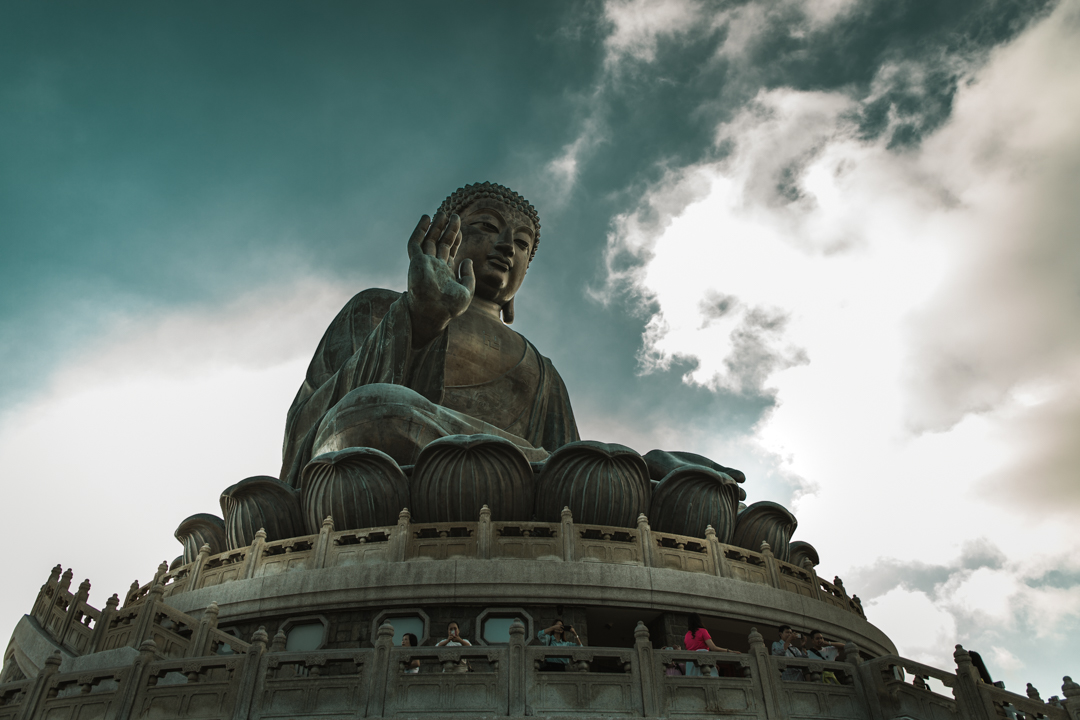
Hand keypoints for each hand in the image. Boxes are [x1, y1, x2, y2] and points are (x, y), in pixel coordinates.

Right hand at [406, 212, 475, 347]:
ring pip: (429, 240)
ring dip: (436, 226)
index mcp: (445, 273)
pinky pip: (415, 242)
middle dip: (447, 229)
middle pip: (440, 243)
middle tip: (454, 215)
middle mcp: (433, 266)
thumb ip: (468, 275)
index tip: (461, 229)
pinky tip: (426, 218)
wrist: (434, 312)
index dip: (455, 239)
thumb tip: (467, 260)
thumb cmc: (450, 306)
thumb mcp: (467, 291)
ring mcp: (424, 263)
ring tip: (443, 213)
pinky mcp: (415, 262)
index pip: (450, 251)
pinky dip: (420, 229)